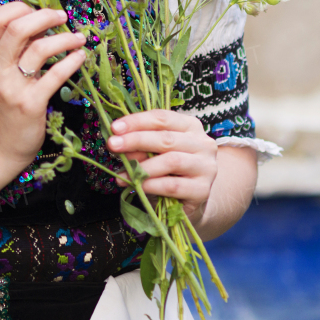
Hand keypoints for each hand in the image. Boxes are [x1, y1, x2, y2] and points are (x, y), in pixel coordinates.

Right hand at [0, 2, 87, 175]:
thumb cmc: (2, 107)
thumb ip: (11, 50)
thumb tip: (40, 22)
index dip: (18, 8)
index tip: (37, 12)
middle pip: (18, 27)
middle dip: (45, 16)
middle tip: (62, 17)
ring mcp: (11, 87)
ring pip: (40, 48)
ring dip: (64, 38)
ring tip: (78, 38)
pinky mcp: (30, 104)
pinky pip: (56, 75)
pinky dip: (72, 61)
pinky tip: (80, 57)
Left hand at [106, 110, 217, 225]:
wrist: (188, 201)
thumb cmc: (168, 170)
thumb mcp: (154, 152)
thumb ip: (140, 145)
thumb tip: (117, 141)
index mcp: (190, 126)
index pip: (162, 118)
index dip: (136, 121)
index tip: (114, 128)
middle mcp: (202, 143)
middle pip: (166, 138)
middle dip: (135, 140)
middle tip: (113, 145)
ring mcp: (206, 167)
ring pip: (171, 161)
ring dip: (142, 166)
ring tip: (122, 174)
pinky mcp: (203, 190)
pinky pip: (173, 186)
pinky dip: (151, 184)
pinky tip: (137, 185)